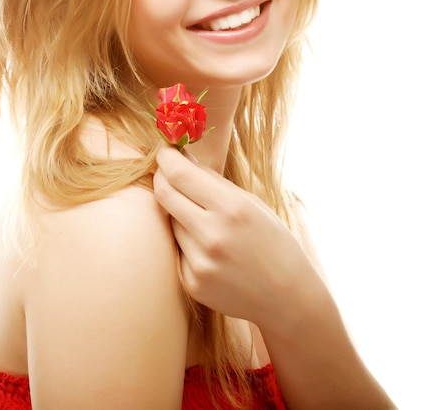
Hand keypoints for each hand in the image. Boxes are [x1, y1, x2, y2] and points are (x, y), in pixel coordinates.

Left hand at [153, 146, 318, 326]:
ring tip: (207, 221)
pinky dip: (187, 242)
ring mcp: (200, 262)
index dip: (166, 158)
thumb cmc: (273, 242)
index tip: (166, 151)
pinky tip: (212, 251)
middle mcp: (212, 235)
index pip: (180, 174)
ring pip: (170, 221)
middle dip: (161, 177)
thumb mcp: (251, 203)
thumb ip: (212, 180)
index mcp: (232, 208)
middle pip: (164, 194)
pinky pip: (177, 249)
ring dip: (179, 212)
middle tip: (166, 171)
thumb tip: (180, 156)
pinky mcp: (192, 283)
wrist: (287, 297)